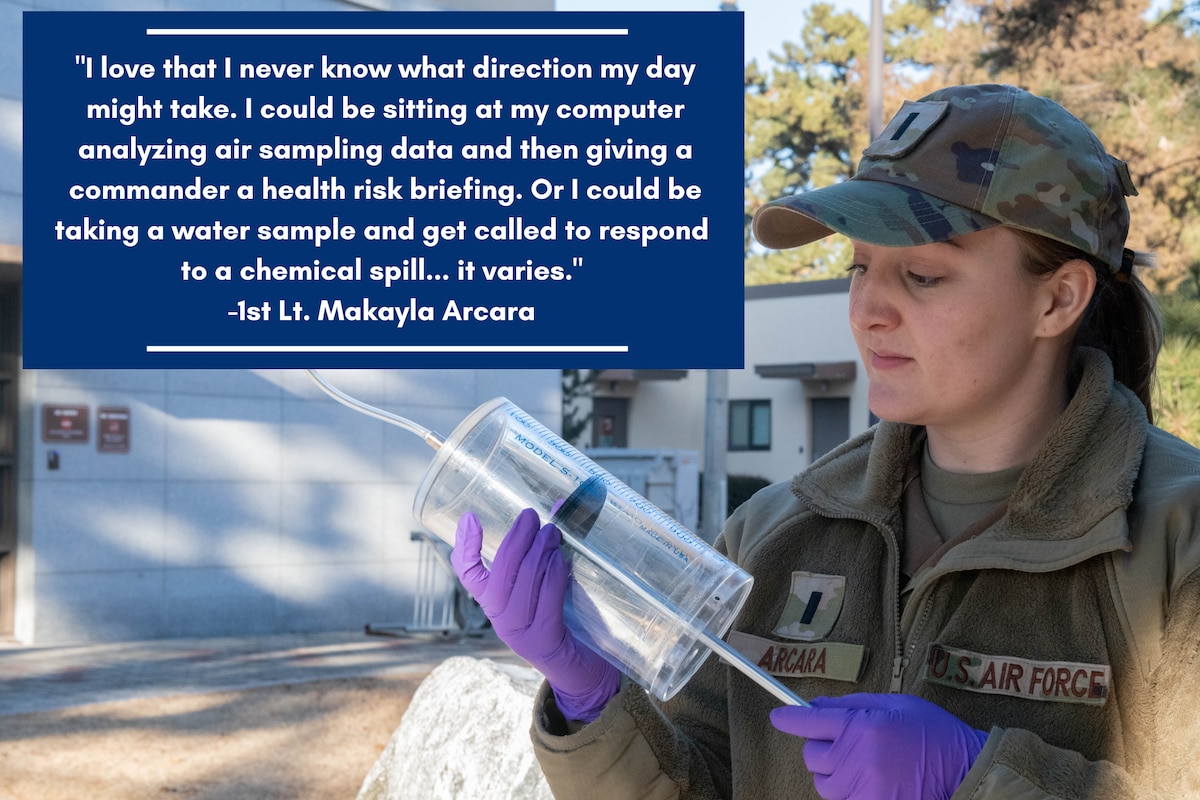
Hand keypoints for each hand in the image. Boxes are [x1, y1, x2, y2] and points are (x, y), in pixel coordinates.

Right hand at [451, 508, 619, 722]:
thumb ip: (542, 550)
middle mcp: (500, 617)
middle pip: (502, 568)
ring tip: (552, 532)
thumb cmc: (556, 615)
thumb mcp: (539, 584)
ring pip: (526, 578)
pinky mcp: (544, 636)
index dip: (465, 546)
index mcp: (492, 602)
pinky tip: (562, 558)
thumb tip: (559, 504)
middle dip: (518, 537)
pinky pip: (548, 595)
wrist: (572, 666)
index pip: (468, 573)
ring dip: (540, 549)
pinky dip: (555, 572)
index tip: (470, 518)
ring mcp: (520, 629)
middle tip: (532, 516)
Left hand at [770, 694, 988, 799]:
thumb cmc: (931, 731)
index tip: (778, 717)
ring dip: (834, 774)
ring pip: (824, 783)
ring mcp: (864, 788)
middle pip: (813, 756)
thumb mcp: (893, 704)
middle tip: (844, 742)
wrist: (965, 768)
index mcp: (863, 725)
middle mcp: (858, 758)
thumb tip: (816, 706)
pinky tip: (872, 781)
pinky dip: (849, 791)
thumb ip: (851, 704)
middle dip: (821, 747)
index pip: (811, 721)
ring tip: (862, 764)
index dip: (790, 719)